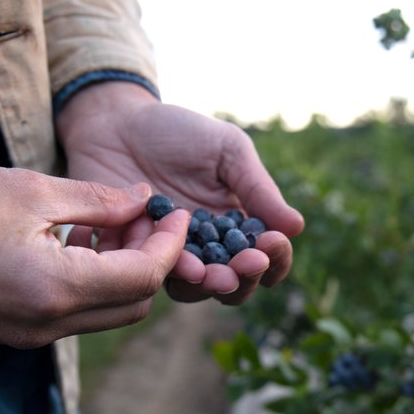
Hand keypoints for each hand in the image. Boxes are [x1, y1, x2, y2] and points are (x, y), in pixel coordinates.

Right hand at [0, 145, 188, 346]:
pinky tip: (73, 245)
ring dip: (119, 276)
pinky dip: (86, 286)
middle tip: (143, 216)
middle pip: (131, 307)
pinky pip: (66, 317)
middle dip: (150, 263)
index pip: (143, 278)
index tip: (175, 211)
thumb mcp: (26, 190)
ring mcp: (21, 336)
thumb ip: (95, 201)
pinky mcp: (3, 333)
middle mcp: (43, 327)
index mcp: (52, 291)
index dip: (169, 244)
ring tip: (109, 225)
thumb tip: (143, 201)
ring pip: (101, 316)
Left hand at [55, 82, 304, 304]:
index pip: (266, 259)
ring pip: (195, 290)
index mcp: (237, 227)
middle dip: (246, 278)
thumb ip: (257, 189)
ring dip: (209, 284)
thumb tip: (297, 227)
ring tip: (213, 272)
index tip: (272, 242)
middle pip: (236, 286)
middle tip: (248, 263)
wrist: (117, 123)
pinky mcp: (134, 257)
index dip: (275, 259)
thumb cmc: (177, 133)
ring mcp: (169, 256)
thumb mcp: (227, 151)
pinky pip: (153, 274)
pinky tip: (178, 258)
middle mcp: (207, 251)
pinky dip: (168, 269)